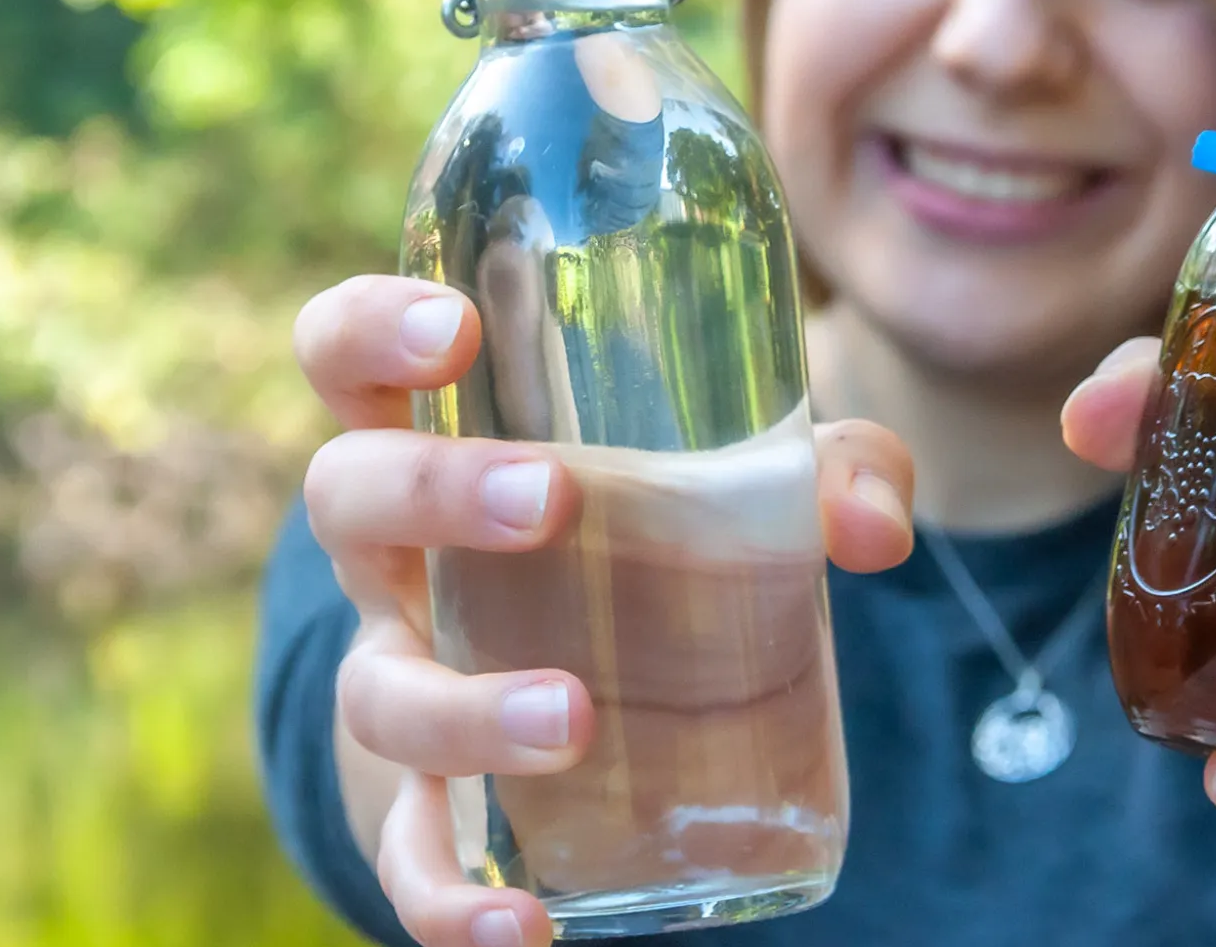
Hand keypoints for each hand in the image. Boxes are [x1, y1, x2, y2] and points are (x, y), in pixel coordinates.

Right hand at [292, 275, 914, 946]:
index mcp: (444, 446)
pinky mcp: (427, 808)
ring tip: (570, 718)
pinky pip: (407, 859)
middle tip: (552, 500)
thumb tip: (871, 528)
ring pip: (375, 690)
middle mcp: (395, 561)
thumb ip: (822, 470)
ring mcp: (400, 683)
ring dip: (462, 708)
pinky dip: (449, 901)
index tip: (456, 330)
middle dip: (433, 490)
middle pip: (345, 497)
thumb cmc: (644, 547)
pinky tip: (526, 928)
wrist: (570, 704)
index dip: (371, 328)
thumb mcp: (734, 484)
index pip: (346, 355)